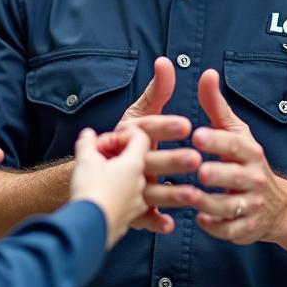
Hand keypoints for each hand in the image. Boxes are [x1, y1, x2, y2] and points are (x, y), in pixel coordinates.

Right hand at [70, 126, 150, 248]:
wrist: (89, 227)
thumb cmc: (91, 191)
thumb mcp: (85, 159)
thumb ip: (88, 143)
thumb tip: (88, 135)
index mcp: (135, 164)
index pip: (140, 138)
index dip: (124, 136)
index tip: (110, 142)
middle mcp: (142, 183)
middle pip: (139, 162)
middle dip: (123, 157)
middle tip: (106, 158)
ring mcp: (139, 203)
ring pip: (137, 184)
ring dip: (126, 179)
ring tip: (107, 178)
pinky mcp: (131, 219)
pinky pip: (132, 204)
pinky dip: (123, 199)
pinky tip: (112, 199)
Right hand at [117, 56, 200, 232]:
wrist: (91, 178)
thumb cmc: (119, 142)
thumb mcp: (137, 113)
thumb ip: (156, 90)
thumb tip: (166, 62)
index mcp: (128, 138)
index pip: (145, 130)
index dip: (164, 127)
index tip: (185, 124)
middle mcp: (128, 164)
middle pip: (150, 162)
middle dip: (172, 161)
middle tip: (195, 159)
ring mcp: (129, 189)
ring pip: (151, 192)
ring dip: (170, 195)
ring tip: (192, 195)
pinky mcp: (131, 212)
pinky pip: (143, 219)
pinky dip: (154, 222)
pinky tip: (169, 225)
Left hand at [191, 69, 286, 244]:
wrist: (277, 205)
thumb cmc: (245, 161)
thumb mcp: (235, 132)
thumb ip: (216, 106)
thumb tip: (207, 73)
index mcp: (248, 151)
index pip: (234, 144)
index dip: (217, 140)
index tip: (196, 136)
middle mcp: (253, 177)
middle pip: (235, 176)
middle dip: (218, 174)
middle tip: (199, 171)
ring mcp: (251, 204)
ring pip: (230, 205)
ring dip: (210, 202)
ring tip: (189, 197)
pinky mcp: (245, 228)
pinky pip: (231, 230)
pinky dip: (216, 227)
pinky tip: (200, 220)